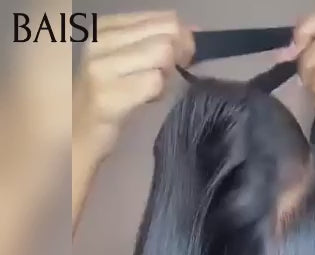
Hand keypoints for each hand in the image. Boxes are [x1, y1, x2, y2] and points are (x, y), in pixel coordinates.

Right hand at [73, 11, 194, 160]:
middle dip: (181, 56)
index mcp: (104, 27)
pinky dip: (159, 93)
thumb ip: (155, 42)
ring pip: (162, 55)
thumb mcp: (127, 60)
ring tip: (153, 89)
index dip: (182, 38)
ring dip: (167, 76)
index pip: (163, 19)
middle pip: (166, 36)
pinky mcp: (109, 96)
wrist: (78, 133)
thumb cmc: (106, 97)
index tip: (185, 56)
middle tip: (173, 74)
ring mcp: (101, 68)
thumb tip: (194, 32)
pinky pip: (154, 83)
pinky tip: (148, 101)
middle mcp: (100, 41)